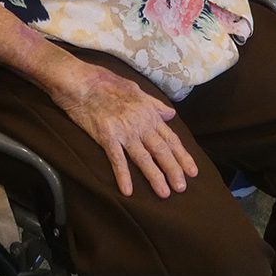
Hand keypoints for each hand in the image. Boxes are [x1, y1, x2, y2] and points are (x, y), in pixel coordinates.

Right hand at [49, 61, 198, 198]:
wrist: (82, 81)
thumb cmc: (107, 83)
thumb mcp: (136, 89)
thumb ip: (154, 104)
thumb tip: (170, 114)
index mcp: (148, 113)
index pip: (170, 138)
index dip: (182, 155)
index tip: (192, 170)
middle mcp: (140, 123)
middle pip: (161, 150)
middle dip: (173, 170)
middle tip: (182, 188)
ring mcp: (124, 131)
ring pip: (144, 157)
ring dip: (155, 177)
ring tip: (164, 193)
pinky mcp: (107, 136)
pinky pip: (117, 159)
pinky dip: (123, 175)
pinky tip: (127, 191)